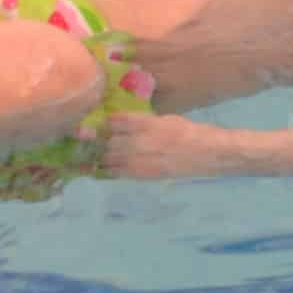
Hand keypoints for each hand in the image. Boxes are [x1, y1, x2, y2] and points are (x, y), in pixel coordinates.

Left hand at [98, 111, 237, 179]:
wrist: (209, 154)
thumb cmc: (190, 132)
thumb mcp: (166, 118)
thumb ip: (144, 121)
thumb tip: (122, 122)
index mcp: (147, 123)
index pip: (115, 120)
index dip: (102, 121)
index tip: (92, 120)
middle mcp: (142, 141)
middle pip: (109, 140)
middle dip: (95, 140)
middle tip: (83, 139)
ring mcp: (143, 159)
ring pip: (111, 157)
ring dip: (98, 156)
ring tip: (86, 155)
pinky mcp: (146, 174)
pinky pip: (120, 173)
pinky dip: (107, 171)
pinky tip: (98, 169)